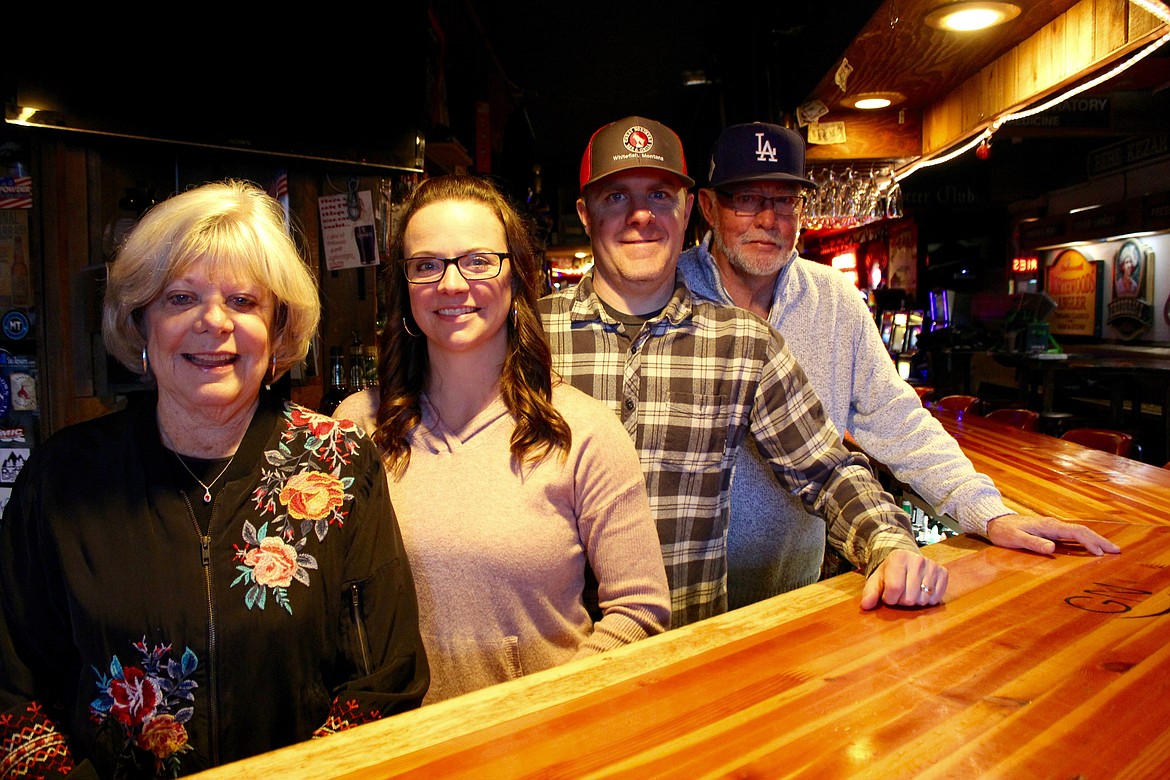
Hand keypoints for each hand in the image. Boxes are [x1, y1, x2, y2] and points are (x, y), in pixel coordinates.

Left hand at [860, 548, 947, 609]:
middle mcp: (917, 559)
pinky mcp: (943, 572)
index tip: (888, 595)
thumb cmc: (889, 573)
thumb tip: (865, 605)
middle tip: (900, 593)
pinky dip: (928, 600)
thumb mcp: (876, 581)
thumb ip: (870, 593)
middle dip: (902, 601)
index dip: (889, 598)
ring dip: (915, 601)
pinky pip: (936, 598)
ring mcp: (932, 565)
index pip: (894, 588)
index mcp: (898, 558)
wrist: (905, 561)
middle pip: (909, 597)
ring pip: (923, 600)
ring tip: (910, 591)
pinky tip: (921, 591)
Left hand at [985, 514, 1120, 555]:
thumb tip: (1052, 548)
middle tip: (1117, 551)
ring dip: (1095, 540)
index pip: (1075, 532)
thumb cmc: (1004, 532)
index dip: (1090, 542)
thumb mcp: (1016, 539)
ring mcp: (1053, 527)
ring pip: (1079, 532)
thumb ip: (1033, 543)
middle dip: (1100, 540)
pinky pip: (1072, 535)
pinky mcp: (1051, 531)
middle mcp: (1054, 525)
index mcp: (1048, 526)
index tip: (1101, 553)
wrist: (995, 522)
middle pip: (1082, 531)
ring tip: (1109, 550)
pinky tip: (1091, 547)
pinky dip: (1085, 541)